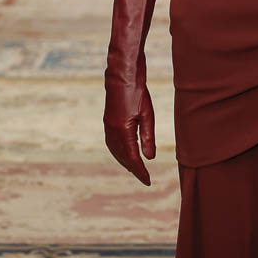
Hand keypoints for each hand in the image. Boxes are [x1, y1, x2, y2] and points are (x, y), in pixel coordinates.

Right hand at [104, 64, 155, 185]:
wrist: (122, 76)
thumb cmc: (137, 93)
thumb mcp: (147, 115)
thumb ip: (148, 138)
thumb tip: (149, 158)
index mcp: (123, 131)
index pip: (133, 158)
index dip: (140, 171)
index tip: (148, 181)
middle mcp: (112, 132)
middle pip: (122, 158)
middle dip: (133, 169)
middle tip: (144, 178)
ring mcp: (108, 127)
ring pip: (115, 152)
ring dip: (124, 162)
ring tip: (135, 170)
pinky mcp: (108, 122)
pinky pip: (112, 144)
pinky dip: (119, 153)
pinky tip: (125, 154)